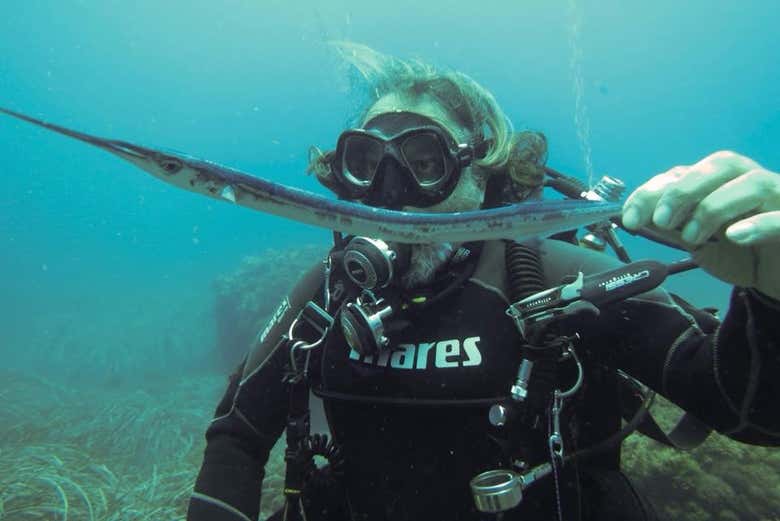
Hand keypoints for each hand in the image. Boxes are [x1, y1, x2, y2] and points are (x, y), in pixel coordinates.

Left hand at [621, 150, 779, 300]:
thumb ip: (672, 225)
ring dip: (714, 207)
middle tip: (660, 221)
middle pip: (721, 164)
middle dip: (683, 190)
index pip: (685, 172)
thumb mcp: (698, 240)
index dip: (652, 191)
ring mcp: (778, 198)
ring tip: (692, 237)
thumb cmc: (739, 254)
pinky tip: (734, 235)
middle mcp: (750, 180)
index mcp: (721, 181)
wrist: (777, 278)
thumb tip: (633, 217)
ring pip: (752, 183)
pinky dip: (758, 223)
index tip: (629, 218)